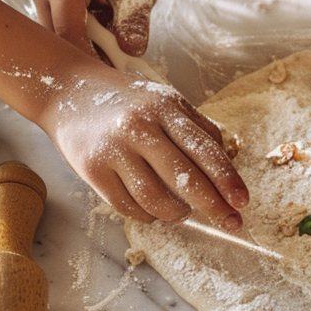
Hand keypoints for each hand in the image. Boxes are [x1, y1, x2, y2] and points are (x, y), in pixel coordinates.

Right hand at [32, 0, 158, 57]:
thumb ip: (134, 23)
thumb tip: (131, 52)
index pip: (69, 35)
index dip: (89, 59)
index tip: (110, 78)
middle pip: (62, 40)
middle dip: (91, 55)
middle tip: (119, 68)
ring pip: (65, 38)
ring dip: (92, 45)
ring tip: (118, 41)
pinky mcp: (53, 3)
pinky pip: (69, 30)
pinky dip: (90, 37)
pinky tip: (109, 31)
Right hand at [37, 65, 248, 227]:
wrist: (68, 89)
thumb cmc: (127, 101)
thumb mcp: (167, 101)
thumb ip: (199, 129)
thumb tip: (229, 164)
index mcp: (165, 108)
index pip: (205, 150)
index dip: (228, 179)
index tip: (242, 201)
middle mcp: (140, 127)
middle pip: (185, 179)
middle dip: (213, 206)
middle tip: (230, 221)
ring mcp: (114, 149)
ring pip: (155, 199)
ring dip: (176, 214)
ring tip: (182, 211)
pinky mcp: (92, 169)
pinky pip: (127, 206)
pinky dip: (147, 215)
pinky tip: (154, 210)